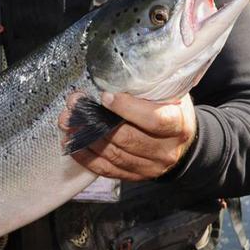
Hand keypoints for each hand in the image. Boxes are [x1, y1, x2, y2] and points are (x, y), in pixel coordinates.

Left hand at [62, 92, 196, 180]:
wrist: (181, 143)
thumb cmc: (170, 110)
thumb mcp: (169, 95)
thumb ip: (149, 88)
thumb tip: (114, 74)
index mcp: (177, 125)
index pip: (153, 119)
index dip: (127, 109)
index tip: (105, 96)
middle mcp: (165, 150)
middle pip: (128, 139)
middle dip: (96, 122)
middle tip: (74, 106)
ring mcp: (150, 167)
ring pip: (114, 155)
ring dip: (86, 139)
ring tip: (67, 122)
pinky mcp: (135, 176)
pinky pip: (107, 170)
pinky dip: (86, 157)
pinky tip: (72, 144)